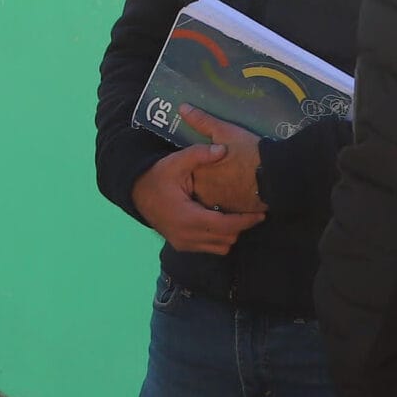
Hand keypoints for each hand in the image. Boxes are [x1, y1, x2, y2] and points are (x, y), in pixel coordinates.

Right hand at [133, 144, 264, 255]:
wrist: (136, 193)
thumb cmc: (157, 177)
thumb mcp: (175, 162)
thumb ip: (199, 154)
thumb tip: (223, 149)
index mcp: (187, 218)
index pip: (226, 226)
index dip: (246, 221)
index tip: (260, 213)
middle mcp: (186, 236)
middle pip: (227, 238)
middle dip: (240, 226)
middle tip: (250, 211)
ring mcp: (183, 243)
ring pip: (220, 246)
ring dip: (230, 233)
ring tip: (235, 216)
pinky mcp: (182, 245)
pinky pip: (209, 248)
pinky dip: (218, 237)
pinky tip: (218, 220)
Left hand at [177, 106, 266, 214]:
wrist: (276, 174)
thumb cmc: (248, 151)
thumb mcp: (224, 131)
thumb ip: (201, 121)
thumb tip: (182, 108)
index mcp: (199, 172)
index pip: (188, 169)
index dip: (198, 163)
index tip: (209, 158)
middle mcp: (205, 191)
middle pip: (198, 185)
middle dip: (206, 179)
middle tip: (221, 169)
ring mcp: (220, 204)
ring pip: (212, 198)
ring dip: (217, 191)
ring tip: (230, 180)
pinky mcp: (235, 212)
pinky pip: (227, 207)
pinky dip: (230, 200)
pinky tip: (238, 191)